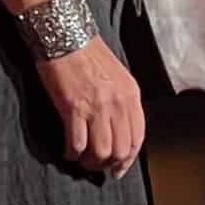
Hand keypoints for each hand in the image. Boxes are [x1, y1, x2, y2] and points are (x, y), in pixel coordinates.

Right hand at [36, 34, 144, 177]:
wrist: (66, 36)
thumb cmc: (88, 54)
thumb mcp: (116, 75)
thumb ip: (122, 101)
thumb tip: (118, 130)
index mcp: (131, 94)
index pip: (137, 138)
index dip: (128, 159)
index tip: (118, 168)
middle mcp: (117, 103)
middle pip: (121, 149)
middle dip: (108, 163)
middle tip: (96, 165)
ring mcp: (96, 106)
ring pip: (101, 152)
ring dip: (90, 161)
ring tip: (82, 158)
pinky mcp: (73, 108)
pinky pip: (77, 144)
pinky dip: (72, 153)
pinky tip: (68, 150)